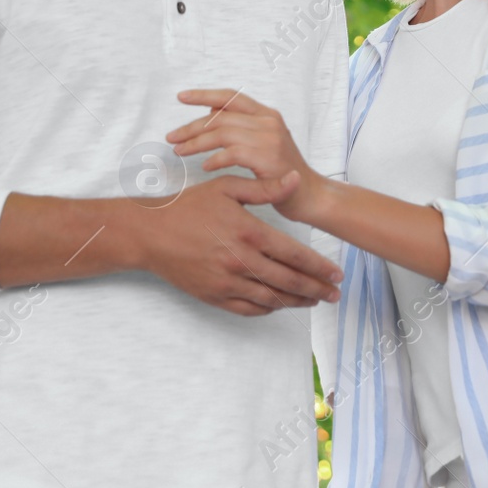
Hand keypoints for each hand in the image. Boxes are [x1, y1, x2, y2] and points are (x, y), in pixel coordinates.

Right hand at [136, 174, 341, 316]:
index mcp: (249, 232)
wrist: (150, 233)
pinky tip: (280, 304)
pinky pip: (248, 309)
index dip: (319, 266)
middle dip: (317, 289)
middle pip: (289, 281)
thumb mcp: (227, 188)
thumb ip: (264, 188)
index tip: (337, 273)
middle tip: (335, 294)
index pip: (295, 255)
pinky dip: (268, 308)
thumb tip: (295, 179)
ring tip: (315, 300)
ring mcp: (227, 282)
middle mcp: (241, 261)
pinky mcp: (214, 296)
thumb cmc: (189, 206)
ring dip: (296, 301)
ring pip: (272, 298)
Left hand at [166, 88, 325, 221]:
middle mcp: (269, 121)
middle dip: (191, 127)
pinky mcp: (268, 158)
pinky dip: (215, 159)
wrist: (309, 195)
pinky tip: (205, 167)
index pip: (231, 97)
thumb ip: (241, 126)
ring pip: (222, 133)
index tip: (181, 96)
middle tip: (171, 137)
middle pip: (220, 117)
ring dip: (197, 143)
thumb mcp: (264, 142)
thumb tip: (211, 111)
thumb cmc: (282, 172)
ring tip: (179, 152)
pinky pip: (232, 153)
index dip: (204, 94)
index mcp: (266, 114)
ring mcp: (270, 138)